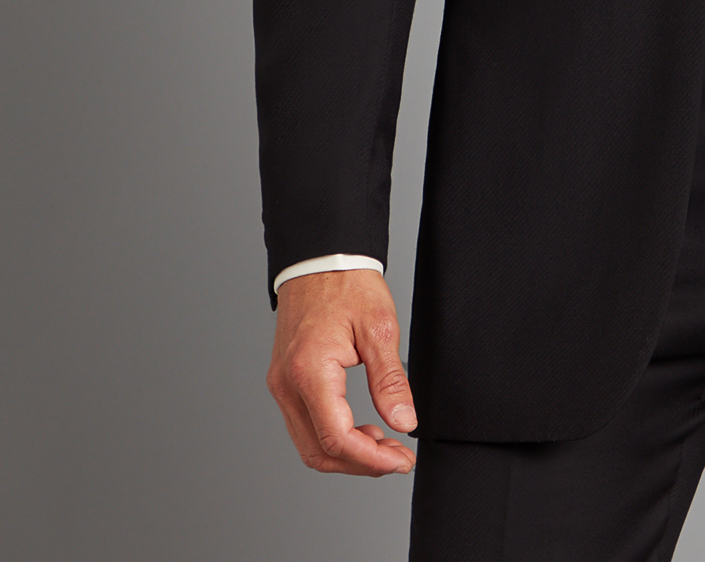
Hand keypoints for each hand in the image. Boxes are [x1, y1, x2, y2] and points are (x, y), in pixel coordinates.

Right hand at [266, 269, 417, 475]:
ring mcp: (281, 384)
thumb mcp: (379, 328)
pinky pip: (304, 425)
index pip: (336, 438)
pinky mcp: (284, 382)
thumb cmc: (347, 284)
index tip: (401, 459)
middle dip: (361, 464)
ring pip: (309, 444)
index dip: (371, 459)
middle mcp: (287, 384)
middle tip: (397, 458)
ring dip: (347, 454)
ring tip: (384, 444)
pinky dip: (333, 436)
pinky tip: (362, 428)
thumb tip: (403, 423)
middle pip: (319, 452)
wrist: (320, 259)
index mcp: (310, 371)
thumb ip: (390, 380)